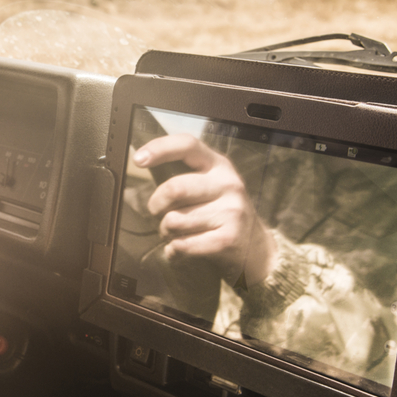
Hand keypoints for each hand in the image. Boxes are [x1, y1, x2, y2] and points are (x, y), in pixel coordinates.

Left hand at [133, 134, 276, 287]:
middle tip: (158, 213)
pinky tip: (181, 248)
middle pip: (174, 188)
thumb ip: (184, 174)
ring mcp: (231, 211)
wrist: (257, 250)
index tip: (138, 159)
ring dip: (166, 232)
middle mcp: (228, 184)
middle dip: (156, 205)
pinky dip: (174, 250)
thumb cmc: (222, 214)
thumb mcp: (211, 185)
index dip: (160, 148)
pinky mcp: (227, 239)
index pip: (188, 145)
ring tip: (177, 233)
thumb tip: (143, 161)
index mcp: (219, 165)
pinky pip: (182, 244)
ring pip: (173, 220)